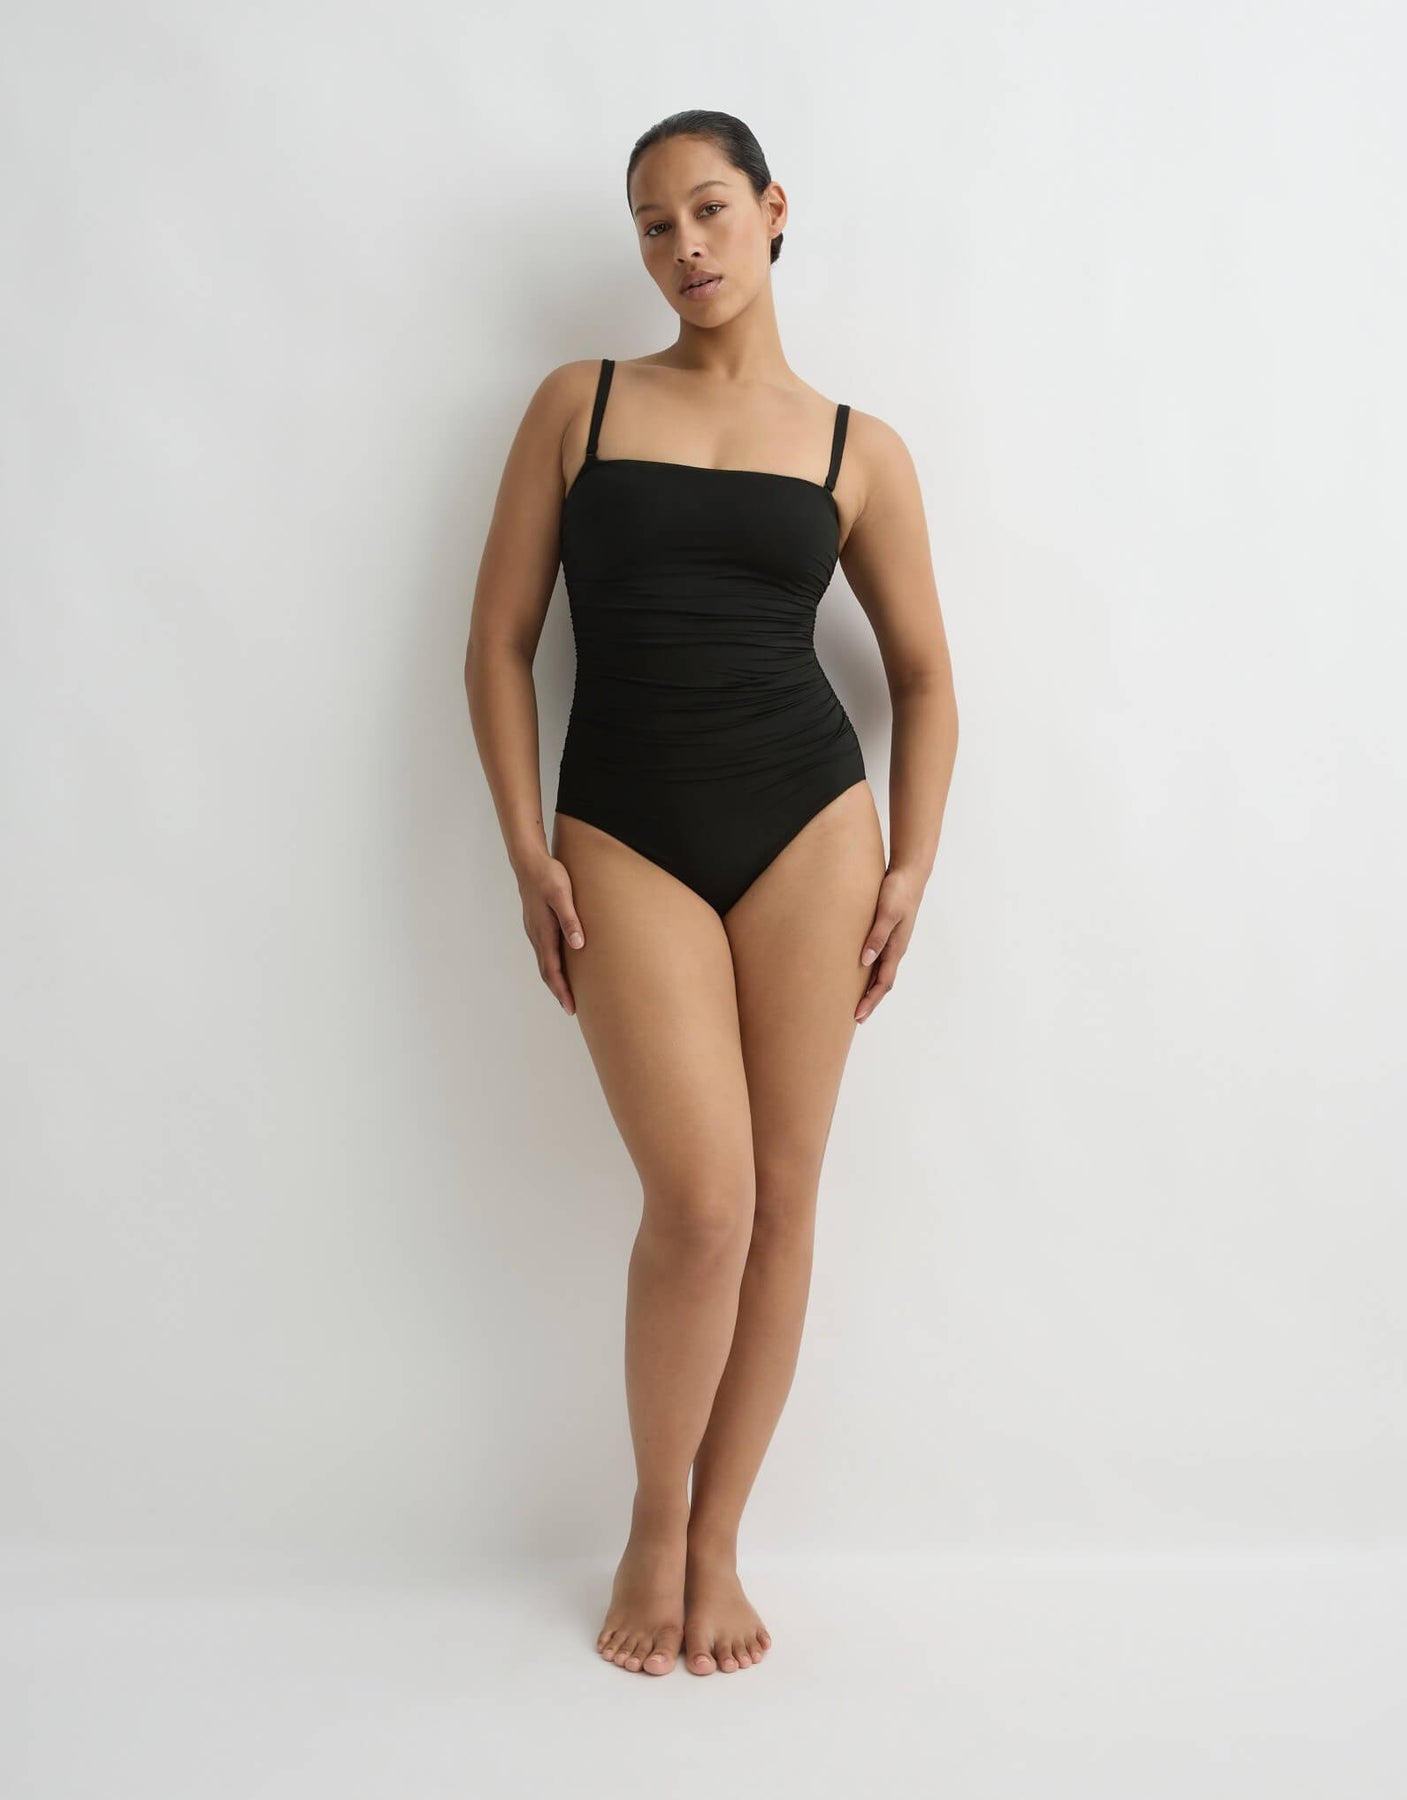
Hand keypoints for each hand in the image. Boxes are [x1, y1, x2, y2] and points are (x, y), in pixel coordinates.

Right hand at [518, 853, 585, 1015]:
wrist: (529, 861)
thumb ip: (570, 919)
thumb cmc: (548, 876)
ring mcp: (534, 931)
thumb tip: (578, 945)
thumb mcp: (562, 895)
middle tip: (571, 1008)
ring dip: (555, 980)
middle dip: (558, 991)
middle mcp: (536, 935)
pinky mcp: (537, 924)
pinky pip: (544, 952)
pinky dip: (552, 966)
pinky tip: (560, 965)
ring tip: (567, 993)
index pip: (552, 970)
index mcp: (543, 932)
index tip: (570, 1007)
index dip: (562, 990)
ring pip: (544, 962)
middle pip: (546, 971)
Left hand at [855, 865, 920, 1022]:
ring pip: (881, 973)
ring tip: (857, 1001)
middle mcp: (895, 949)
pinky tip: (859, 973)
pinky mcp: (887, 934)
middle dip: (870, 1001)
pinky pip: (879, 960)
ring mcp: (892, 943)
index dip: (870, 1000)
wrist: (910, 874)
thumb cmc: (898, 891)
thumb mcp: (887, 912)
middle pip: (883, 982)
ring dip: (870, 989)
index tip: (858, 1015)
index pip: (883, 982)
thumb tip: (865, 961)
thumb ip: (877, 935)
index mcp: (896, 948)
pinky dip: (870, 973)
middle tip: (856, 1017)